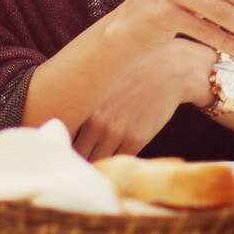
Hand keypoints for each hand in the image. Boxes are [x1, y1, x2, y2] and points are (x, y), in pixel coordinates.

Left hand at [72, 38, 212, 160]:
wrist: (169, 69)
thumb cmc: (133, 70)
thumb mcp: (102, 78)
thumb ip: (84, 97)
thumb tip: (68, 114)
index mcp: (84, 104)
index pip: (64, 137)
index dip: (63, 145)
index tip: (64, 148)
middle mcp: (97, 122)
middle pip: (79, 154)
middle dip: (77, 159)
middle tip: (77, 162)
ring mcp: (117, 132)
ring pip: (99, 161)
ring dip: (96, 164)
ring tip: (94, 165)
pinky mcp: (136, 140)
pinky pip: (120, 160)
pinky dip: (116, 163)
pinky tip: (114, 160)